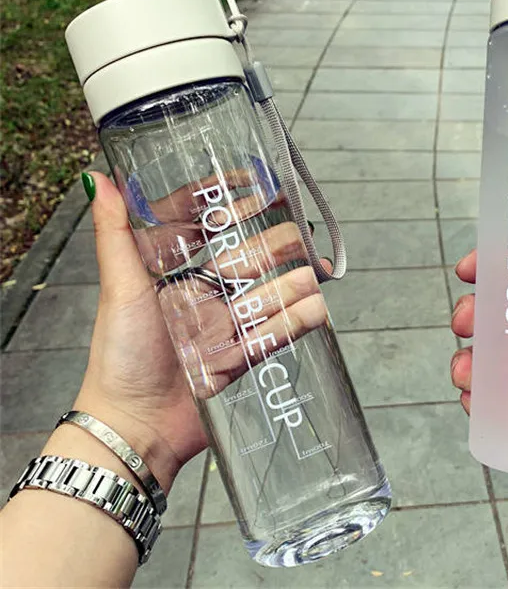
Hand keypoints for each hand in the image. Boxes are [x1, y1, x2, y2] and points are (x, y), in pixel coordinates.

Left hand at [73, 172, 328, 492]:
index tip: (255, 181)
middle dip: (276, 243)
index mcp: (176, 270)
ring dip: (293, 283)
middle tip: (294, 235)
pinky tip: (313, 311)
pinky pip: (281, 331)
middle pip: (252, 254)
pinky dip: (298, 320)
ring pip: (274, 290)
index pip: (208, 223)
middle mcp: (206, 291)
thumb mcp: (119, 289)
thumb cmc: (120, 356)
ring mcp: (229, 323)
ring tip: (309, 277)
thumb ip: (115, 234)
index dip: (232, 200)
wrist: (136, 428)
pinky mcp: (246, 355)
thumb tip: (96, 177)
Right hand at [450, 238, 507, 485]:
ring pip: (488, 366)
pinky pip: (500, 411)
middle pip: (492, 322)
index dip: (486, 272)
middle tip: (468, 322)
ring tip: (468, 369)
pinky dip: (479, 403)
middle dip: (469, 316)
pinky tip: (477, 399)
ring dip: (467, 362)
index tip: (470, 271)